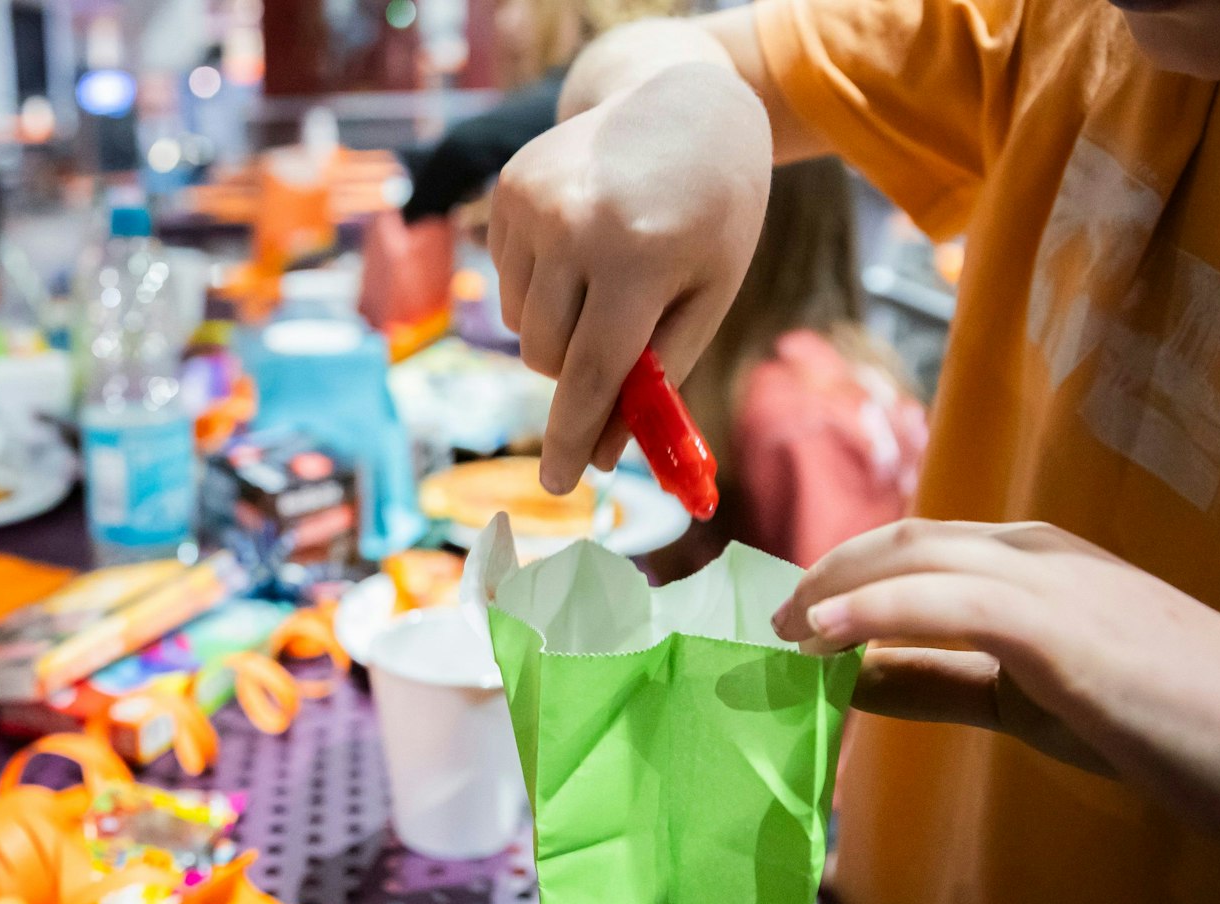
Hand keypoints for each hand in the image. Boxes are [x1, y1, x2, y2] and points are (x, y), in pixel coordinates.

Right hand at [488, 63, 769, 492]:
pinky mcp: (506, 191)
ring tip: (606, 280)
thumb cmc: (713, 212)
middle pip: (549, 358)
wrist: (681, 102)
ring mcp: (531, 205)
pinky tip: (581, 246)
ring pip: (523, 326)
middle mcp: (574, 227)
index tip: (558, 486)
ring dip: (560, 329)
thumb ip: (659, 375)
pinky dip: (542, 287)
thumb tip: (606, 456)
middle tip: (621, 338)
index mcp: (639, 255)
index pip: (592, 373)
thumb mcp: (709, 293)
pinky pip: (508, 284)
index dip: (573, 437)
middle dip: (581, 371)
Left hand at [772, 519, 1219, 833]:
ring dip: (831, 590)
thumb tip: (849, 679)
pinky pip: (943, 602)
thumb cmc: (1166, 721)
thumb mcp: (1026, 702)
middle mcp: (1035, 552)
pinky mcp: (1058, 625)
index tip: (785, 618)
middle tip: (766, 624)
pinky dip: (872, 612)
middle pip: (899, 541)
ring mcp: (1049, 580)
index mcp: (1034, 561)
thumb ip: (940, 684)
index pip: (914, 548)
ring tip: (779, 632)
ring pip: (912, 558)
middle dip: (822, 575)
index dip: (841, 577)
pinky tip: (823, 636)